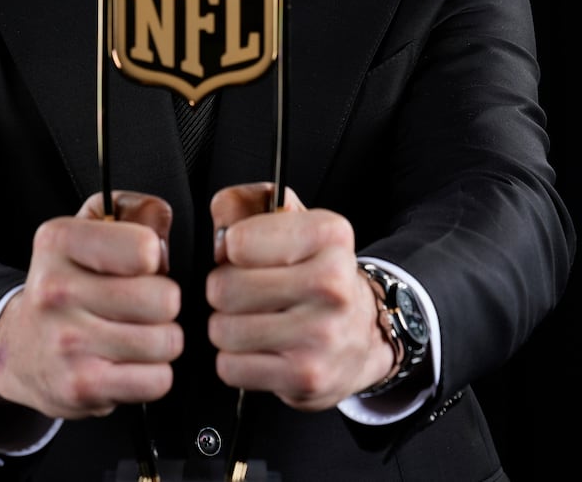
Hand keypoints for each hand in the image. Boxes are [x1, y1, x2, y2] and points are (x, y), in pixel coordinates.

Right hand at [0, 191, 182, 419]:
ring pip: (166, 341)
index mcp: (59, 241)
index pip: (145, 247)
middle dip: (164, 303)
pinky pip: (157, 380)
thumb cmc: (68, 284)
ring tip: (136, 334)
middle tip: (141, 306)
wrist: (18, 349)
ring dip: (161, 340)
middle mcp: (56, 290)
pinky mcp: (80, 386)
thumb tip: (162, 228)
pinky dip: (153, 375)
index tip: (138, 266)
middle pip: (165, 298)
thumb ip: (138, 212)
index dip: (154, 257)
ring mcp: (67, 341)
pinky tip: (130, 364)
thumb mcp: (91, 229)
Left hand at [206, 183, 396, 410]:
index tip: (247, 254)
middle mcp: (332, 284)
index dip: (230, 248)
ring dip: (227, 327)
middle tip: (247, 292)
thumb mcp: (287, 221)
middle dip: (223, 290)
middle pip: (223, 288)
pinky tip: (261, 349)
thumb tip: (219, 237)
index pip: (238, 241)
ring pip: (222, 330)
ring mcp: (322, 335)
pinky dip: (235, 361)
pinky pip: (230, 368)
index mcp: (328, 234)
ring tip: (255, 320)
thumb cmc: (314, 271)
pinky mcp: (307, 377)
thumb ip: (241, 205)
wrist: (361, 334)